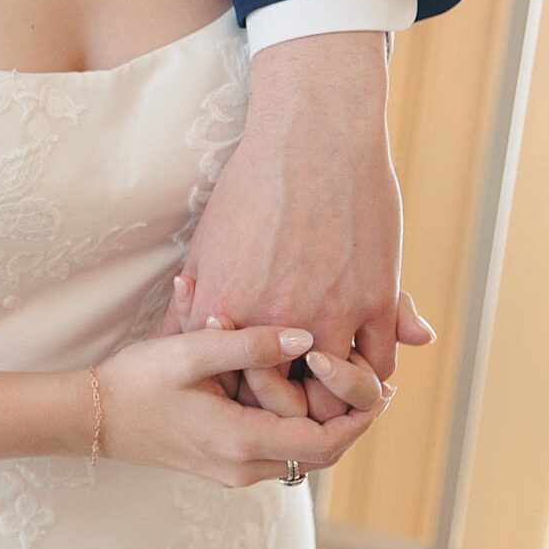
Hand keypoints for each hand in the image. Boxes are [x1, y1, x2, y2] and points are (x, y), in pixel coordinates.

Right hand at [88, 324, 388, 487]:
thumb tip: (303, 338)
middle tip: (376, 386)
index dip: (361, 418)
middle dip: (351, 423)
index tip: (383, 387)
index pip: (325, 444)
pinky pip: (277, 454)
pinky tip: (298, 395)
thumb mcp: (191, 352)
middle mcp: (242, 468)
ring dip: (326, 427)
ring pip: (300, 457)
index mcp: (241, 443)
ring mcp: (231, 472)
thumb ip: (249, 345)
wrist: (91, 419)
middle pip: (320, 456)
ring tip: (343, 385)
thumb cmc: (135, 382)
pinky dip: (298, 429)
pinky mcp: (221, 464)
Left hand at [180, 33, 404, 420]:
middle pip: (282, 405)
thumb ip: (192, 303)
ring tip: (330, 394)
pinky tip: (363, 366)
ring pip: (335, 395)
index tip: (246, 399)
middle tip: (294, 407)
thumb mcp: (207, 245)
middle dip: (287, 412)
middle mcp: (276, 321)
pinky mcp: (375, 299)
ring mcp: (330, 313)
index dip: (237, 402)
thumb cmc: (253, 186)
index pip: (227, 391)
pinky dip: (372, 374)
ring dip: (334, 400)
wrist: (314, 136)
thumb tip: (170, 343)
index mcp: (226, 310)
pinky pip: (378, 364)